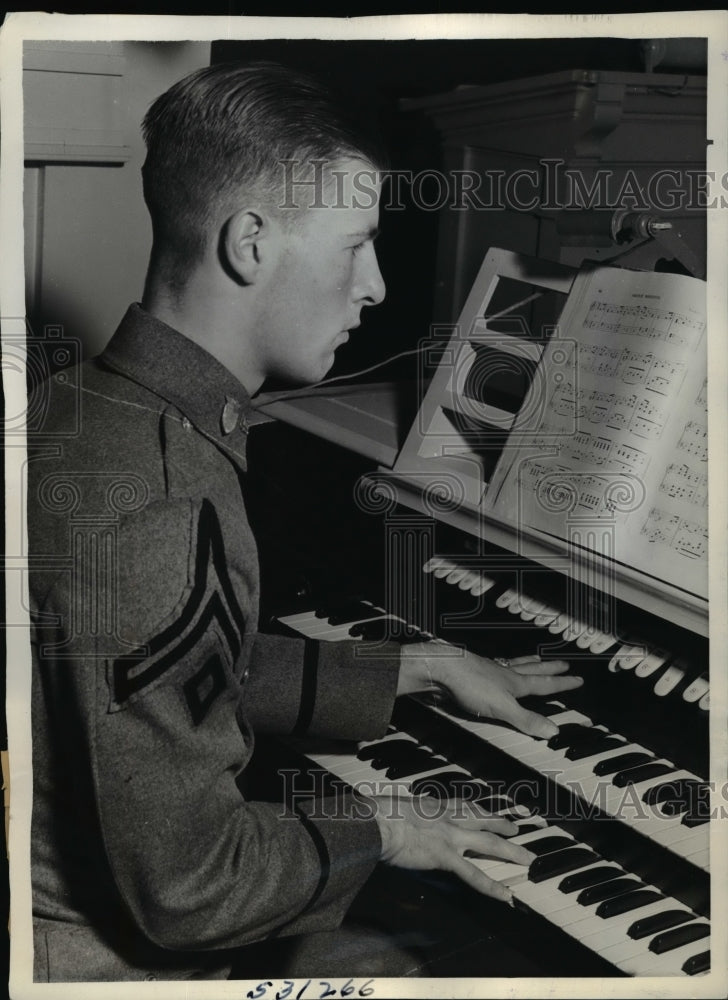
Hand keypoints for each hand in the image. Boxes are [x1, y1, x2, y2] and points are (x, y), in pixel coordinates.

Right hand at [366, 793, 533, 903]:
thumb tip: (399, 820)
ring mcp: (449, 837)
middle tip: (517, 829)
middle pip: (482, 819)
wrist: (377, 822)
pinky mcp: (445, 857)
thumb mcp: (396, 808)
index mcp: (434, 805)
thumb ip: (405, 814)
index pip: (464, 805)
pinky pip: (473, 874)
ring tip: (528, 859)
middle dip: (501, 824)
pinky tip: (506, 895)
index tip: (489, 812)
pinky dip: (492, 887)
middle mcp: (447, 817)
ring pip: (488, 843)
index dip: (480, 810)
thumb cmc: (378, 815)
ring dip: (511, 851)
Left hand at [398, 642, 582, 738]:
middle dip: (549, 668)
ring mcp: (488, 671)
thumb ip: (526, 719)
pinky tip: (498, 666)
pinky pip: (494, 667)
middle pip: (532, 669)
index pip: (544, 683)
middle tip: (564, 662)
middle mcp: (504, 673)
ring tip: (537, 658)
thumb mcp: (502, 707)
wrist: (440, 669)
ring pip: (514, 664)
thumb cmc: (470, 684)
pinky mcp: (473, 672)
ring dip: (528, 662)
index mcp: (515, 682)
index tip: (578, 679)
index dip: (562, 683)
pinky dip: (502, 665)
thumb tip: (553, 730)